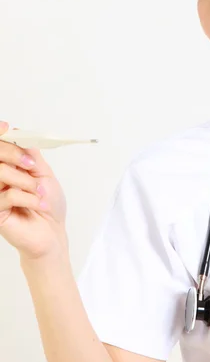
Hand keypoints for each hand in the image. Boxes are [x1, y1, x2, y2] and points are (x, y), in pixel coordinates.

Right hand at [0, 121, 67, 261]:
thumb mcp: (44, 175)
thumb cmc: (49, 206)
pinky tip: (38, 205)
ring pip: (1, 173)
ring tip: (40, 192)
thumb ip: (31, 155)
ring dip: (26, 181)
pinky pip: (8, 195)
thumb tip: (19, 133)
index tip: (7, 128)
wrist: (53, 234)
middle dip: (15, 155)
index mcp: (9, 168)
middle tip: (31, 165)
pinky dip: (29, 197)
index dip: (0, 136)